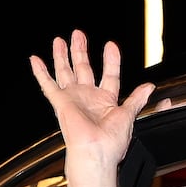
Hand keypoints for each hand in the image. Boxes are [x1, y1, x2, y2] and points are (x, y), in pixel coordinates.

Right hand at [29, 29, 154, 186]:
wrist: (96, 152)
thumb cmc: (112, 142)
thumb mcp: (129, 115)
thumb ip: (137, 99)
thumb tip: (150, 86)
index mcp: (106, 101)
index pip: (109, 75)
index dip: (110, 60)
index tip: (110, 45)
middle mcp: (88, 98)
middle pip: (83, 69)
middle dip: (81, 51)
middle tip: (78, 34)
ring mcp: (73, 99)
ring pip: (65, 72)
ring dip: (62, 56)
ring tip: (60, 40)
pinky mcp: (61, 103)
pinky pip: (48, 85)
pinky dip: (40, 72)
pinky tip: (35, 59)